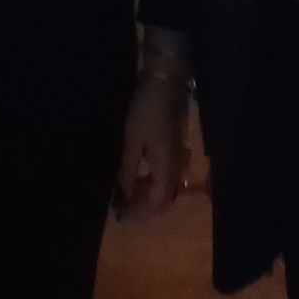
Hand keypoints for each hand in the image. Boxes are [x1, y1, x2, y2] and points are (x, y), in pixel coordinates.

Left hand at [115, 74, 190, 220]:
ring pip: (165, 188)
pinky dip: (150, 183)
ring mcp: (179, 159)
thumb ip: (129, 171)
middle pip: (164, 199)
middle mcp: (178, 168)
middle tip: (119, 208)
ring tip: (124, 195)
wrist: (165, 82)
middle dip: (142, 208)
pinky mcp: (176, 150)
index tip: (119, 216)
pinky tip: (135, 178)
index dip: (139, 214)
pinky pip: (165, 176)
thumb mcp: (132, 141)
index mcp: (168, 168)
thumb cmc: (146, 110)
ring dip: (146, 195)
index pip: (158, 203)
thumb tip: (124, 196)